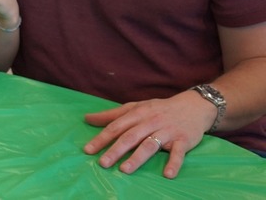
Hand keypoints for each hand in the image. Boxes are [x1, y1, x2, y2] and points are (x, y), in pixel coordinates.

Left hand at [82, 90, 216, 177]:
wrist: (193, 106)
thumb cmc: (158, 109)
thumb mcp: (135, 107)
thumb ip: (111, 115)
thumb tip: (87, 118)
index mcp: (137, 114)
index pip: (116, 127)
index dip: (101, 138)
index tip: (88, 150)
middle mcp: (150, 122)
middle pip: (130, 137)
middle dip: (115, 150)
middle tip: (103, 163)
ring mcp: (167, 131)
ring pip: (150, 145)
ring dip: (137, 158)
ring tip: (125, 169)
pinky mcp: (184, 140)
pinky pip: (179, 153)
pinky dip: (173, 163)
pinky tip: (167, 174)